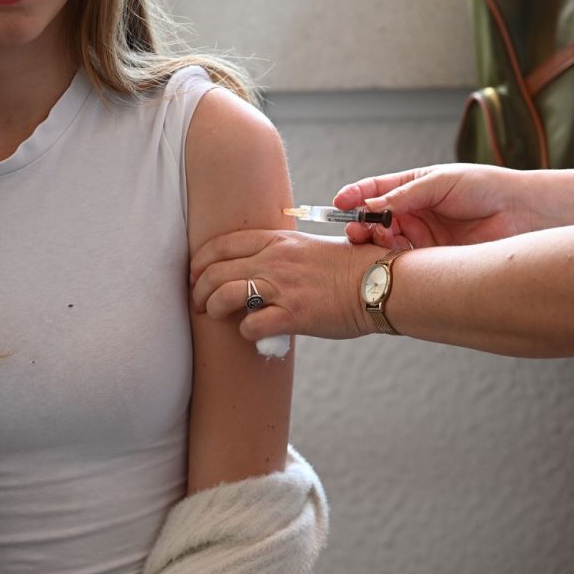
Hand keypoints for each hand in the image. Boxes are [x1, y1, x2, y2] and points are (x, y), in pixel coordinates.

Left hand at [190, 230, 386, 339]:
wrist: (378, 284)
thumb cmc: (349, 269)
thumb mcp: (309, 249)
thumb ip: (281, 255)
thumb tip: (259, 271)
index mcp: (277, 241)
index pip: (222, 244)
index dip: (200, 261)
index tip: (194, 274)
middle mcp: (275, 260)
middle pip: (215, 270)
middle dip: (198, 288)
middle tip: (198, 302)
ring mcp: (283, 287)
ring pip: (225, 295)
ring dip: (212, 308)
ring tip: (213, 316)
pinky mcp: (293, 315)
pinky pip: (251, 325)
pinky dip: (245, 331)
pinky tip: (251, 332)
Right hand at [333, 163, 532, 248]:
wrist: (520, 214)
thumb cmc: (484, 188)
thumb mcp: (441, 182)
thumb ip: (406, 195)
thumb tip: (372, 205)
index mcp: (412, 189)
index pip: (375, 191)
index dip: (355, 196)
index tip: (339, 203)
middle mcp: (412, 215)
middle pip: (374, 221)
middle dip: (360, 224)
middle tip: (356, 229)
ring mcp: (420, 239)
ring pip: (384, 243)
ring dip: (373, 242)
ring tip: (373, 240)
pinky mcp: (431, 261)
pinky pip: (403, 263)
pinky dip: (391, 261)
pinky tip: (388, 258)